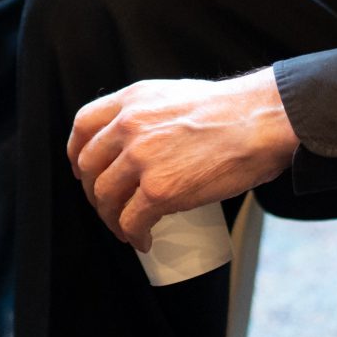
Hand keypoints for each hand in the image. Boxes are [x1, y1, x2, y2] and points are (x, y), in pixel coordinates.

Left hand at [67, 70, 300, 250]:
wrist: (259, 123)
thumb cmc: (229, 111)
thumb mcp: (174, 95)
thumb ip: (152, 112)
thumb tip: (143, 138)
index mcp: (132, 100)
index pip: (84, 125)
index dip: (77, 153)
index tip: (83, 170)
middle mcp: (129, 126)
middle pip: (91, 166)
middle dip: (94, 192)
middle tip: (109, 206)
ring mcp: (142, 159)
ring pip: (106, 197)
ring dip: (111, 219)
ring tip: (126, 229)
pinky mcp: (160, 190)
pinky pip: (131, 221)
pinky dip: (133, 236)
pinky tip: (143, 241)